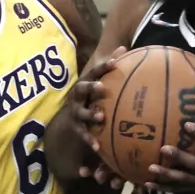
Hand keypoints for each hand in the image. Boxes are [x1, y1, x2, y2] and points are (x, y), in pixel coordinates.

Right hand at [68, 47, 128, 188]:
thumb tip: (124, 46)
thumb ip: (109, 65)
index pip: (94, 72)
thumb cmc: (92, 95)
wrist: (70, 116)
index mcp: (85, 82)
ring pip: (82, 113)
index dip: (103, 66)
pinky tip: (98, 147)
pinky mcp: (77, 128)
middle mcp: (78, 96)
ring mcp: (76, 113)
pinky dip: (90, 140)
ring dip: (90, 114)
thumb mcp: (98, 80)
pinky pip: (84, 135)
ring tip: (101, 116)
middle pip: (82, 89)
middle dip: (91, 88)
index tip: (114, 63)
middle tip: (102, 87)